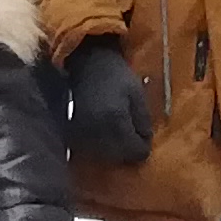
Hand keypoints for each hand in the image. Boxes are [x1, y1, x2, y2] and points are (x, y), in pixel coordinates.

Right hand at [59, 39, 152, 165]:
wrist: (84, 62)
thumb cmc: (114, 74)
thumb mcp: (137, 93)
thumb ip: (143, 120)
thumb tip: (146, 142)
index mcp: (115, 121)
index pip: (135, 151)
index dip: (143, 146)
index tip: (144, 134)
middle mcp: (97, 132)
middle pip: (119, 157)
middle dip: (129, 150)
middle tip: (133, 134)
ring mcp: (82, 134)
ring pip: (104, 156)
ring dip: (114, 150)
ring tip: (118, 133)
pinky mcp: (73, 132)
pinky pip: (90, 150)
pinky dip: (100, 146)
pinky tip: (104, 133)